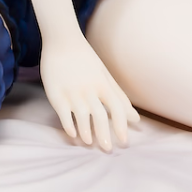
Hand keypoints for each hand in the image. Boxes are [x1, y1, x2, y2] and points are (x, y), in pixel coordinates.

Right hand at [37, 34, 138, 151]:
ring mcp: (72, 92)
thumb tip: (135, 119)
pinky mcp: (56, 93)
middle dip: (105, 135)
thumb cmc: (85, 60)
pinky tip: (72, 135)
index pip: (117, 109)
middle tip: (108, 150)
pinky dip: (69, 126)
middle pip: (101, 116)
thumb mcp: (105, 76)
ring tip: (89, 143)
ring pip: (83, 116)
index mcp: (103, 84)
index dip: (121, 126)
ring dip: (87, 132)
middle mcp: (89, 89)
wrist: (62, 41)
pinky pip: (64, 114)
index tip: (124, 142)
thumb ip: (119, 97)